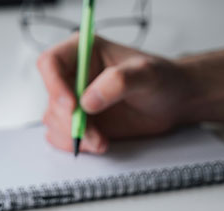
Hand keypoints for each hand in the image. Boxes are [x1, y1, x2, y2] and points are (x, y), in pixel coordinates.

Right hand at [36, 35, 192, 153]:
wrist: (173, 103)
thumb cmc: (163, 80)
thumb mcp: (147, 74)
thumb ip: (118, 82)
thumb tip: (88, 101)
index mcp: (84, 53)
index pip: (50, 63)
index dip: (54, 85)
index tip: (72, 106)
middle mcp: (74, 76)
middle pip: (51, 98)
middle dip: (69, 121)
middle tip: (92, 133)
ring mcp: (75, 101)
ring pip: (54, 121)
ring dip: (74, 136)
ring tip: (102, 141)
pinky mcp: (80, 123)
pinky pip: (62, 137)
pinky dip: (78, 144)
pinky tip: (99, 143)